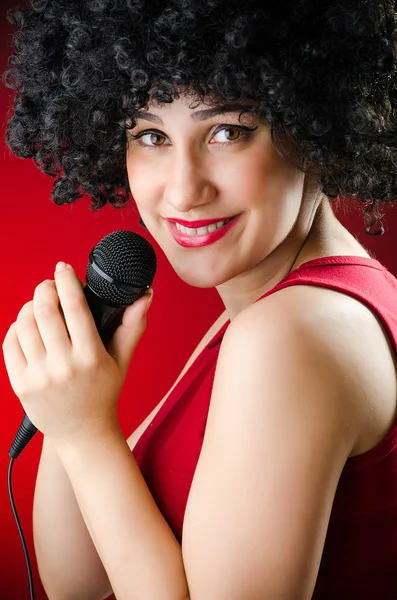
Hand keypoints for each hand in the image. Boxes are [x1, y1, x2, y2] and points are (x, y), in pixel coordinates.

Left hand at [2, 261, 152, 444]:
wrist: (82, 432)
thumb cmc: (103, 392)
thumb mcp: (122, 360)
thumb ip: (132, 325)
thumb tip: (146, 296)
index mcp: (91, 357)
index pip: (74, 307)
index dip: (66, 281)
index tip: (63, 268)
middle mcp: (63, 366)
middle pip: (44, 310)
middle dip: (45, 288)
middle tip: (50, 285)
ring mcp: (39, 376)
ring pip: (24, 324)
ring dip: (29, 306)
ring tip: (39, 306)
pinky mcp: (21, 385)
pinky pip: (10, 344)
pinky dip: (16, 328)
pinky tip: (28, 327)